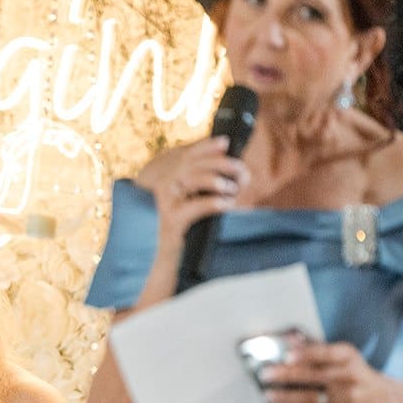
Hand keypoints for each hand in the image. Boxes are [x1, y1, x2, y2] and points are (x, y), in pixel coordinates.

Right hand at [133, 136, 249, 252]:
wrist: (160, 260)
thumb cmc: (180, 230)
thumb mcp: (188, 200)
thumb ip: (202, 182)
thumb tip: (232, 168)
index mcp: (164, 176)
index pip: (186, 154)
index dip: (206, 146)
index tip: (226, 142)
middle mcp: (161, 185)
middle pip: (192, 163)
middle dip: (221, 163)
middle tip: (242, 170)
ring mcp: (163, 202)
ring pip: (192, 179)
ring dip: (217, 180)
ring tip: (233, 188)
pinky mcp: (170, 220)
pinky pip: (195, 206)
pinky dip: (214, 203)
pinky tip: (227, 204)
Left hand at [260, 339, 386, 402]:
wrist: (383, 400)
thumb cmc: (355, 373)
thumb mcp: (343, 355)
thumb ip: (316, 347)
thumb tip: (290, 338)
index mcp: (348, 356)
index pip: (325, 353)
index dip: (306, 353)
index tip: (288, 355)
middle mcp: (349, 376)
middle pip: (314, 375)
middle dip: (287, 375)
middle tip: (266, 374)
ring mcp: (347, 397)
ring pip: (312, 397)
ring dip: (287, 397)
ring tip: (269, 395)